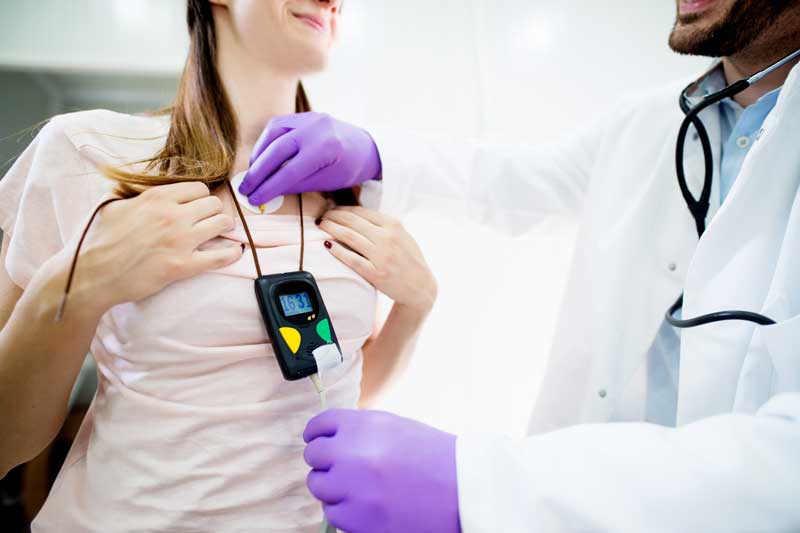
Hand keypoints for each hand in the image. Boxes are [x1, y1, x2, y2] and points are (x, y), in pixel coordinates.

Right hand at [77, 182, 242, 310]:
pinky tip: (234, 252)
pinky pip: (221, 257)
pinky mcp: (183, 266)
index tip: (198, 207)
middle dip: (214, 212)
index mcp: (156, 197)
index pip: (198, 188)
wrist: (90, 275)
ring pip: (223, 224)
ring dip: (224, 229)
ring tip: (220, 235)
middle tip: (209, 222)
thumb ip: (134, 193)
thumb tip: (142, 186)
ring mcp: (180, 241)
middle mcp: (172, 215)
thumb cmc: (97, 240)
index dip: (200, 198)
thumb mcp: (112, 204)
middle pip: (214, 204)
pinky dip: (232, 254)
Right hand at [238, 112, 381, 205]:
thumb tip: (267, 192)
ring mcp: (308, 118)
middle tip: (244, 189)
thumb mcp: (326, 182)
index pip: (290, 171)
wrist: (366, 146)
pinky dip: (265, 142)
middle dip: (258, 172)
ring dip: (258, 155)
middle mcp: (315, 128)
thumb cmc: (349, 168)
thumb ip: (297, 184)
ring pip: (273, 133)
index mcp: (326, 148)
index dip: (269, 187)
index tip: (254, 199)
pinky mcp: (303, 115)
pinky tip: (260, 158)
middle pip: (277, 150)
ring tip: (251, 175)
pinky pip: (278, 126)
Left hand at [303, 409, 459, 532]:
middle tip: (341, 468)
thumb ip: (361, 431)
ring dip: (333, 487)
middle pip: (314, 455)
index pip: (319, 425)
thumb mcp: (396, 428)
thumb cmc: (435, 458)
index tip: (317, 441)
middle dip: (325, 462)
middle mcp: (354, 453)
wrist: (466, 490)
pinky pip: (333, 513)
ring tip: (358, 488)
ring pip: (319, 486)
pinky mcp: (359, 520)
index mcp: (365, 425)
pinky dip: (345, 511)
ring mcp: (355, 488)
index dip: (317, 434)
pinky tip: (368, 505)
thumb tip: (329, 438)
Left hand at [318, 206, 436, 313]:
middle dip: (333, 216)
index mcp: (394, 225)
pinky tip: (327, 244)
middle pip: (352, 221)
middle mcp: (387, 238)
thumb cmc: (410, 260)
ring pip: (348, 236)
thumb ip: (385, 225)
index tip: (333, 209)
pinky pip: (351, 258)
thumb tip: (359, 215)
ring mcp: (381, 256)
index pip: (361, 212)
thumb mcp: (403, 236)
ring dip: (331, 228)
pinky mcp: (375, 273)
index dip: (343, 209)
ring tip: (321, 225)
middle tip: (322, 216)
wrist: (421, 287)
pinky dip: (337, 250)